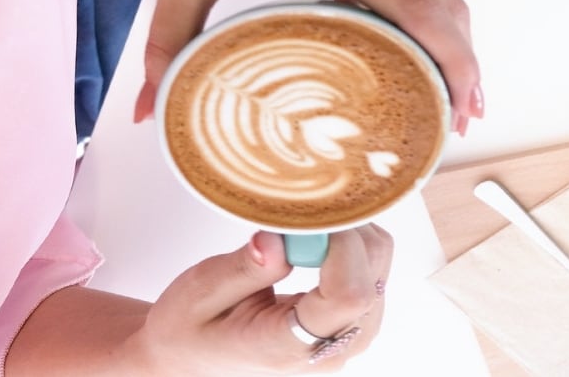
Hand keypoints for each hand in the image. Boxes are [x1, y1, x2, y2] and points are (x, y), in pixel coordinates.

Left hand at [113, 0, 482, 130]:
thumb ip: (171, 48)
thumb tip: (151, 110)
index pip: (416, 7)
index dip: (450, 60)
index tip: (458, 109)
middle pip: (440, 0)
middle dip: (460, 62)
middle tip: (459, 123)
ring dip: (448, 35)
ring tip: (445, 95)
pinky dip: (421, 10)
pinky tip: (406, 49)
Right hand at [133, 226, 392, 374]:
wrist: (189, 356)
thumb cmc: (190, 329)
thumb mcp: (199, 293)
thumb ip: (242, 268)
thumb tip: (280, 238)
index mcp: (289, 347)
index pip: (350, 295)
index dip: (342, 244)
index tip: (312, 213)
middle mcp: (330, 349)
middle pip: (372, 275)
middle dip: (344, 229)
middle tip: (300, 213)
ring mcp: (347, 337)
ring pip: (379, 264)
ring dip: (348, 232)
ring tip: (300, 229)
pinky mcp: (352, 320)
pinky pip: (372, 268)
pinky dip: (350, 243)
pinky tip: (314, 241)